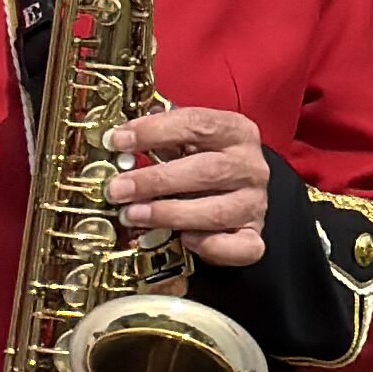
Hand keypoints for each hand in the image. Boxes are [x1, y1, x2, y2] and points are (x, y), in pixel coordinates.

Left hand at [105, 96, 275, 269]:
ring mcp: (254, 204)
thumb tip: (119, 137)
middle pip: (207, 170)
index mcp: (236, 132)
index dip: (155, 131)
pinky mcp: (253, 237)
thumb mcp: (185, 143)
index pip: (197, 124)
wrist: (233, 196)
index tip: (118, 140)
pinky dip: (209, 246)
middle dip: (156, 181)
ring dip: (169, 214)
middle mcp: (251, 167)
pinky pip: (237, 247)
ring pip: (217, 212)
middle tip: (118, 189)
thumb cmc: (201, 166)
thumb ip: (161, 137)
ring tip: (133, 215)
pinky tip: (183, 240)